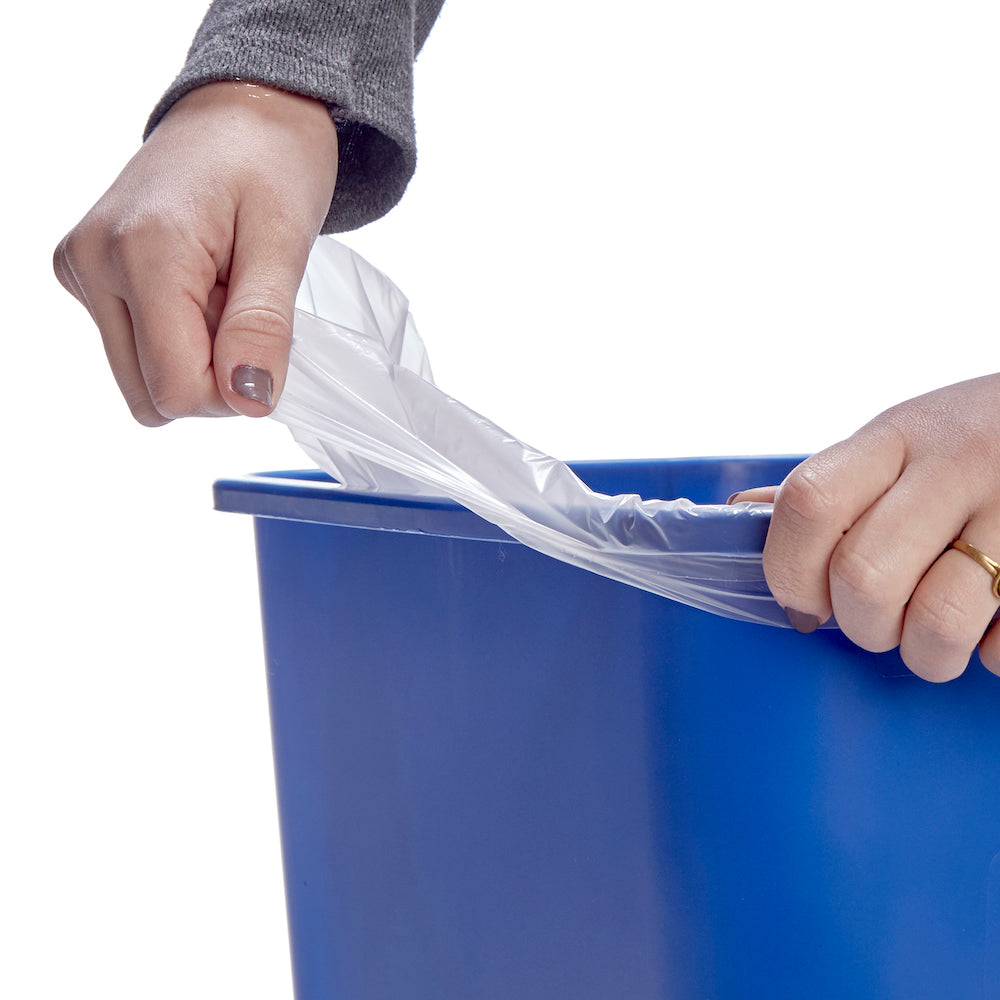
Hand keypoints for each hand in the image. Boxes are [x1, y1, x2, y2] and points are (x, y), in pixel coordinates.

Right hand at [53, 81, 337, 424]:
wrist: (245, 109)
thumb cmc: (272, 159)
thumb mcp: (286, 241)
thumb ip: (263, 326)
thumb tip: (249, 400)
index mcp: (140, 253)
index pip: (175, 389)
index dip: (231, 389)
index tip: (262, 336)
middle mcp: (92, 262)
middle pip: (152, 394)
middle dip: (212, 371)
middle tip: (241, 302)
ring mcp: (81, 268)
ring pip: (142, 378)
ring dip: (195, 354)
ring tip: (221, 288)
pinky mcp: (85, 274)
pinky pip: (135, 349)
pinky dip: (176, 334)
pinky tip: (200, 283)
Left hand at [729, 374, 999, 681]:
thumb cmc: (977, 438)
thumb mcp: (902, 440)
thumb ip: (833, 483)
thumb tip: (745, 512)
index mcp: (896, 437)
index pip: (810, 504)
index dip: (789, 568)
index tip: (801, 598)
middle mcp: (956, 467)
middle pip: (864, 577)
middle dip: (859, 624)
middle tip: (876, 619)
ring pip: (937, 623)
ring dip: (924, 652)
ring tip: (933, 632)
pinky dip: (991, 655)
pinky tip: (991, 626)